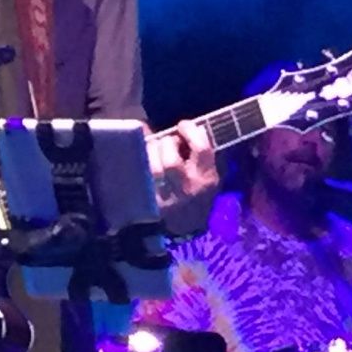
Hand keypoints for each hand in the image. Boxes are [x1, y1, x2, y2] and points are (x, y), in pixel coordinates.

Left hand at [147, 119, 218, 236]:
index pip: (201, 148)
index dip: (190, 130)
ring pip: (153, 168)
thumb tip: (182, 128)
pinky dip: (140, 161)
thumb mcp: (211, 174)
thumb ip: (201, 152)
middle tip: (167, 141)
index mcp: (207, 178)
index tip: (183, 125)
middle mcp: (187, 188)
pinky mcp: (151, 202)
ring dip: (151, 150)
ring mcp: (167, 197)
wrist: (188, 226)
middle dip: (166, 143)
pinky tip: (142, 155)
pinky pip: (142, 175)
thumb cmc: (200, 193)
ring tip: (155, 147)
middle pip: (170, 160)